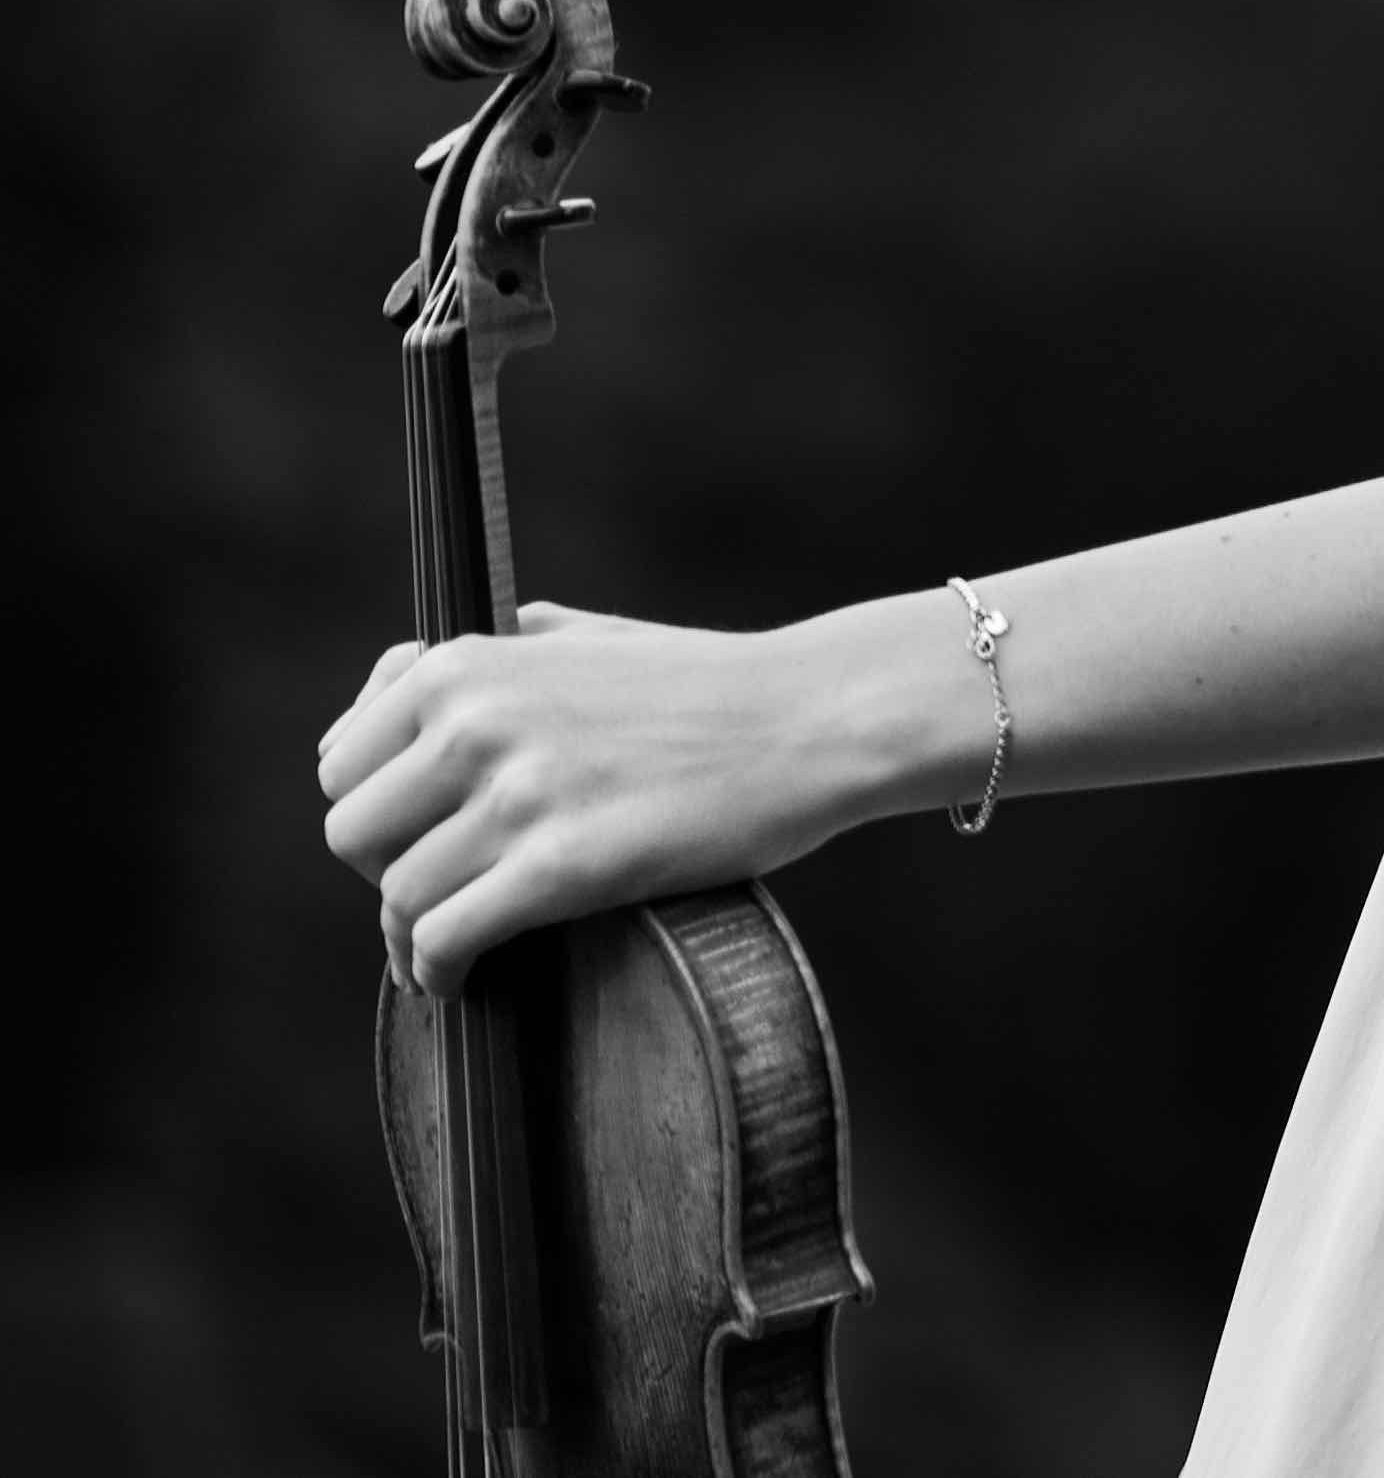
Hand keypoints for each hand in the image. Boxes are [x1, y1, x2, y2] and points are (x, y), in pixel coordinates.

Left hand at [319, 605, 875, 993]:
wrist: (813, 719)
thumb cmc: (706, 683)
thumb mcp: (582, 635)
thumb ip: (487, 655)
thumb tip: (389, 695)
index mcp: (468, 663)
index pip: (341, 763)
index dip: (375, 811)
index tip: (413, 839)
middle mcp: (477, 722)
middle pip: (353, 836)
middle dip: (386, 873)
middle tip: (440, 891)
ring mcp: (521, 794)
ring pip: (399, 898)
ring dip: (415, 937)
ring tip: (447, 950)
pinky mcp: (564, 866)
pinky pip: (446, 939)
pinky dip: (440, 971)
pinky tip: (465, 978)